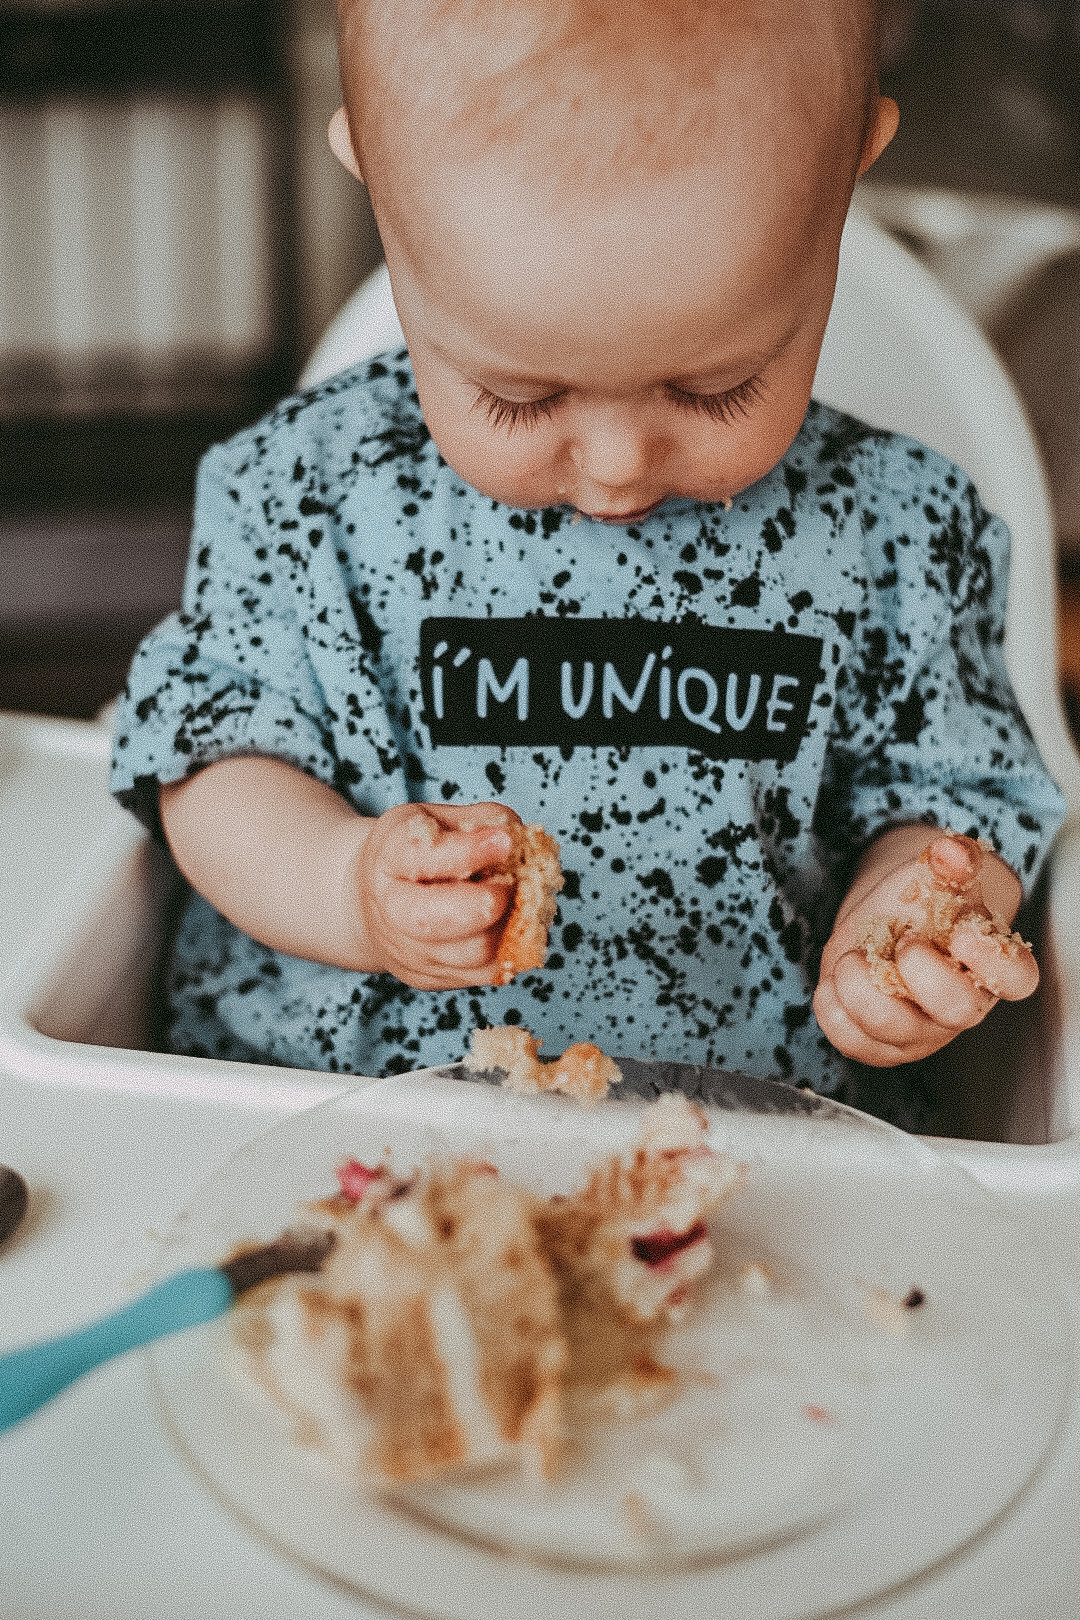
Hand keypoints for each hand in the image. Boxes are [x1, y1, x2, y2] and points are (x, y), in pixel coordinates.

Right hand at [352, 802, 518, 988]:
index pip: (420, 857)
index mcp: (388, 859)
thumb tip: (517, 840)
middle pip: (431, 921)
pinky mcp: (431, 979)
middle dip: (483, 903)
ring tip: (512, 900)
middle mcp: (389, 911)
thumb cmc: (418, 853)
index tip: (503, 842)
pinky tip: (508, 924)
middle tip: (509, 884)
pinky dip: (509, 947)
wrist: (375, 902)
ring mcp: (408, 953)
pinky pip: (486, 972)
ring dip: (506, 924)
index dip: (467, 851)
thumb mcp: (438, 820)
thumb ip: (480, 821)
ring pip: (471, 952)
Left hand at [813, 830, 1037, 1066]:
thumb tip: (950, 852)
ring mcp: (921, 1031)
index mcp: (991, 964)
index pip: (1016, 978)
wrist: (888, 923)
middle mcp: (962, 1006)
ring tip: (855, 957)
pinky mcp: (880, 1044)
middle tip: (902, 940)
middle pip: (958, 1011)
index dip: (993, 962)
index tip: (962, 932)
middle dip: (922, 973)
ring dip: (862, 987)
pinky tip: (838, 977)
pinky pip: (852, 1040)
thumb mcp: (940, 875)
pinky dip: (833, 1005)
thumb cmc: (925, 902)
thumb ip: (952, 863)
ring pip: (895, 1030)